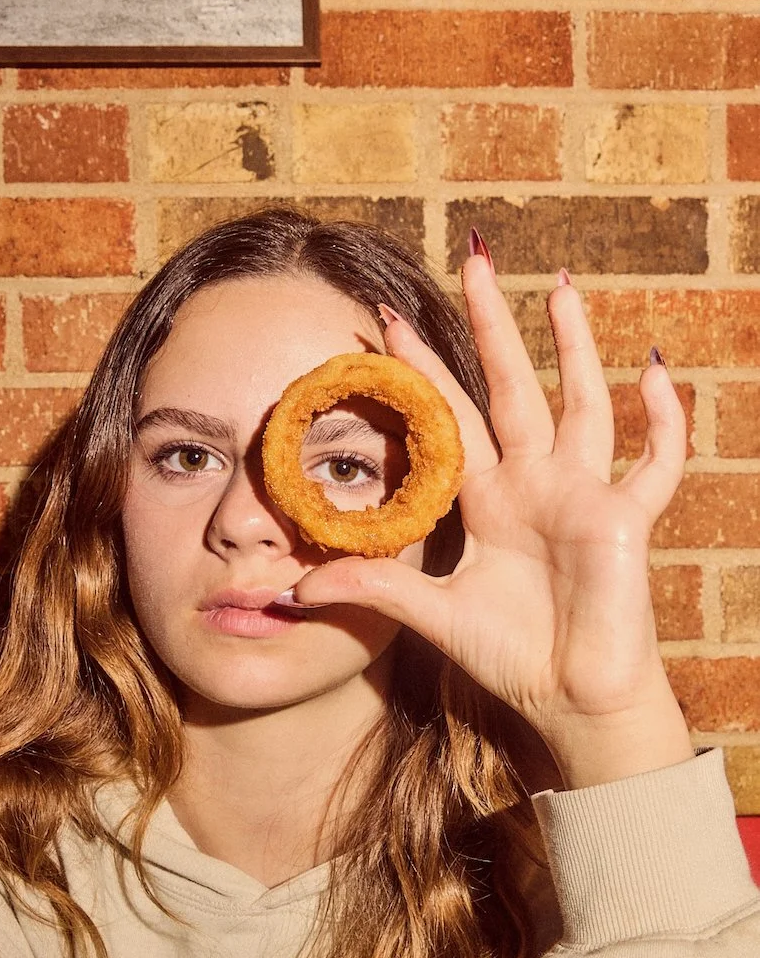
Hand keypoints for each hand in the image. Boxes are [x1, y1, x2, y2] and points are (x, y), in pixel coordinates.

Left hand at [291, 254, 693, 779]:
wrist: (569, 699)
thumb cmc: (511, 656)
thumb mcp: (432, 615)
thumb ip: (373, 590)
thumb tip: (294, 589)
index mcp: (487, 499)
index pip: (449, 415)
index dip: (420, 367)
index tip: (387, 317)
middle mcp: (533, 484)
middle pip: (510, 386)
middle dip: (492, 324)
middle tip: (474, 258)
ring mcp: (582, 495)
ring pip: (582, 403)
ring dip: (572, 347)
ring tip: (562, 285)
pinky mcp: (624, 518)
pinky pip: (655, 461)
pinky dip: (662, 422)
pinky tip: (655, 373)